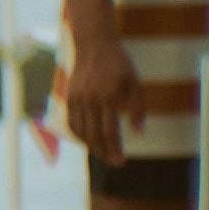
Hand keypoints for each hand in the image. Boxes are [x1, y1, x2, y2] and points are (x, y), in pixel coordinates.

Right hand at [64, 33, 132, 161]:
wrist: (93, 45)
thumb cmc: (119, 64)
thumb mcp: (135, 83)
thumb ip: (138, 108)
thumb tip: (138, 132)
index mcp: (109, 96)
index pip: (110, 131)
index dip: (115, 149)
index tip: (121, 161)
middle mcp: (90, 99)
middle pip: (94, 135)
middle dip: (103, 153)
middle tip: (114, 163)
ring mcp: (77, 98)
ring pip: (81, 130)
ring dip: (91, 146)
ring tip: (103, 154)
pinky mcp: (69, 97)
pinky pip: (72, 121)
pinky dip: (79, 134)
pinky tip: (89, 140)